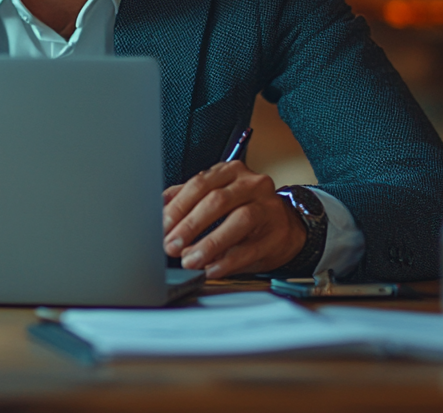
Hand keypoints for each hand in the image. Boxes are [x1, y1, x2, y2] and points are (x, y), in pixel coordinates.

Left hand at [161, 161, 306, 279]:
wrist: (284, 226)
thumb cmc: (243, 209)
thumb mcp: (215, 196)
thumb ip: (187, 199)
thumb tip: (158, 209)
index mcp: (231, 171)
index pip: (199, 184)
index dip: (178, 206)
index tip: (162, 226)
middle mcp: (252, 184)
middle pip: (217, 201)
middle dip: (190, 225)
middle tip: (171, 245)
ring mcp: (268, 208)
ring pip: (238, 221)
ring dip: (209, 243)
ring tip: (189, 260)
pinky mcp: (278, 234)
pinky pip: (251, 248)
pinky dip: (228, 261)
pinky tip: (211, 269)